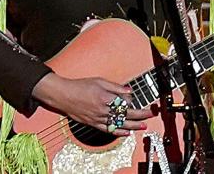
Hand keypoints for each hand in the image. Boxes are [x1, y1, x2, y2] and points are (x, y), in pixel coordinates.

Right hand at [32, 73, 154, 136]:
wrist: (64, 95)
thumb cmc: (80, 87)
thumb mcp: (99, 81)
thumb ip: (115, 87)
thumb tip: (128, 90)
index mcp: (105, 98)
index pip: (125, 103)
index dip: (134, 103)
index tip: (140, 101)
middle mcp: (103, 110)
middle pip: (125, 115)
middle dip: (139, 115)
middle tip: (149, 115)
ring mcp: (98, 118)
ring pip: (119, 124)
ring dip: (132, 126)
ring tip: (142, 126)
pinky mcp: (93, 123)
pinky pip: (108, 130)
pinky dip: (118, 132)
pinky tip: (126, 133)